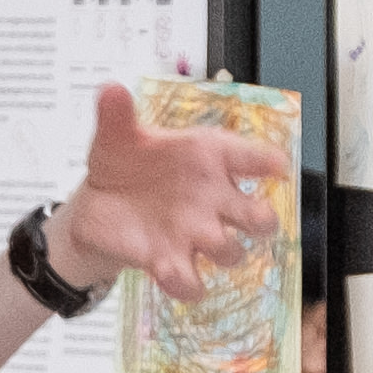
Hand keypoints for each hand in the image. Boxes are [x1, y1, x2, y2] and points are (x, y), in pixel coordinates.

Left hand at [45, 81, 275, 297]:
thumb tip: (111, 89)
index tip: (275, 165)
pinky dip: (184, 282)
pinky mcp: (172, 264)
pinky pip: (191, 282)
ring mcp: (196, 236)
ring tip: (201, 239)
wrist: (97, 206)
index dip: (267, 161)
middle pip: (259, 215)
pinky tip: (167, 271)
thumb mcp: (117, 136)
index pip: (249, 156)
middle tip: (251, 215)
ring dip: (223, 248)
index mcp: (207, 157)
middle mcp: (212, 199)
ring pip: (230, 251)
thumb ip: (117, 114)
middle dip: (261, 219)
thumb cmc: (124, 165)